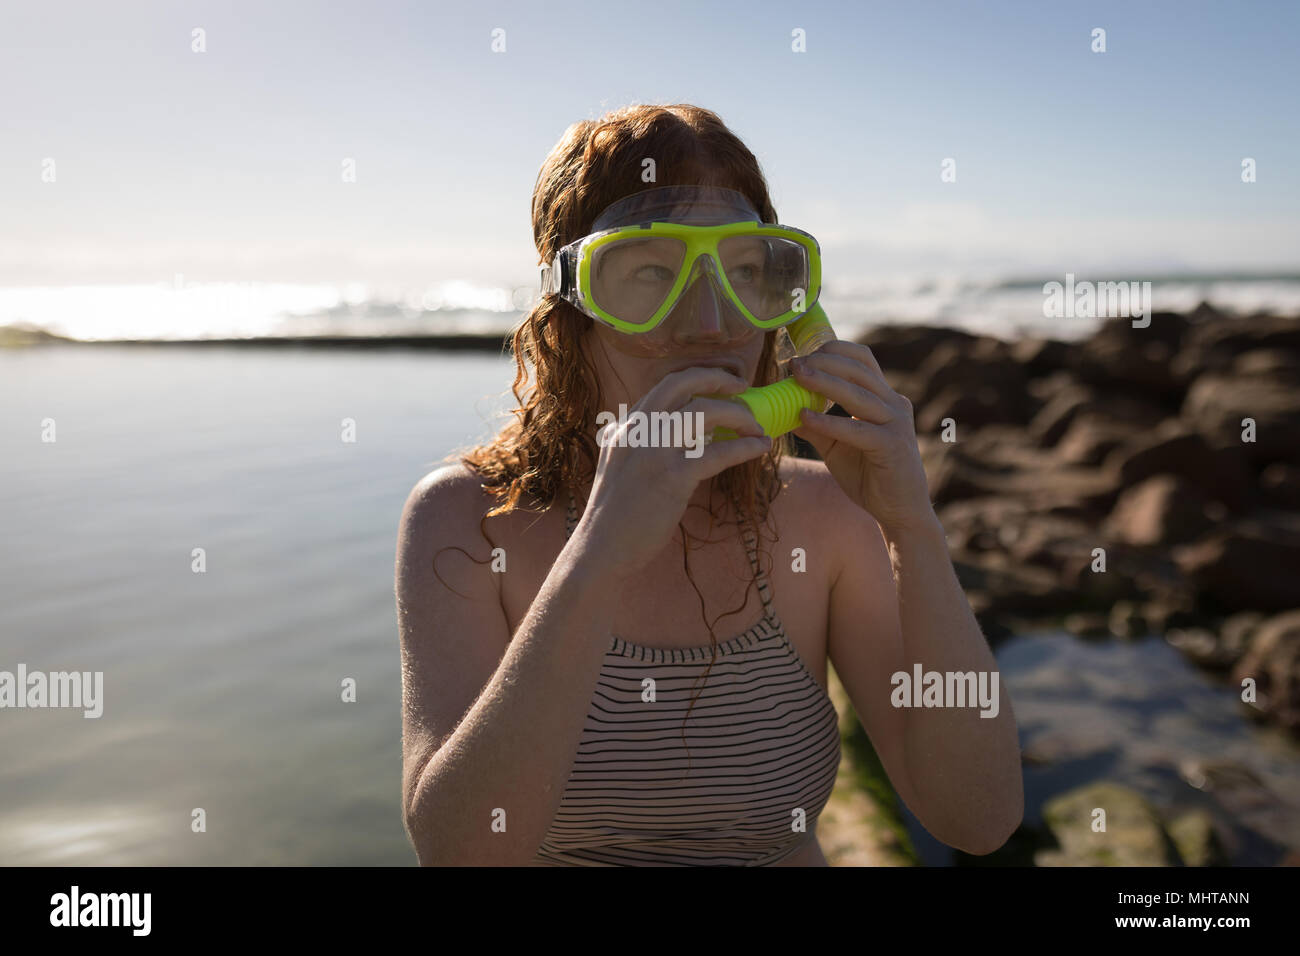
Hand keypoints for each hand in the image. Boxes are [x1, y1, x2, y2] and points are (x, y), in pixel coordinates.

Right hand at [574, 366, 770, 581]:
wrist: (600, 548)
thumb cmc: (616, 515)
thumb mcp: (620, 467)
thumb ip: (644, 446)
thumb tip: (690, 437)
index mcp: (624, 427)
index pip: (665, 386)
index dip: (698, 378)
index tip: (720, 382)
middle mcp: (637, 430)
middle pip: (683, 384)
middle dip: (718, 378)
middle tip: (742, 386)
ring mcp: (654, 451)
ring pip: (705, 412)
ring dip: (739, 415)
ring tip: (756, 427)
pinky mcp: (672, 477)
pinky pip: (718, 452)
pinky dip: (745, 447)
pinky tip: (759, 447)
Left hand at [789, 341, 937, 535]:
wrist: (899, 511)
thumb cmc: (869, 475)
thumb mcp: (836, 446)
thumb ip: (816, 427)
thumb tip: (784, 411)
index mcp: (884, 398)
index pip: (862, 360)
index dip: (834, 351)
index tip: (803, 354)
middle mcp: (894, 405)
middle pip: (858, 370)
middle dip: (824, 362)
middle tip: (794, 364)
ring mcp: (896, 424)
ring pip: (858, 394)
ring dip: (824, 383)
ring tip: (796, 377)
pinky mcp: (892, 446)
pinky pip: (856, 429)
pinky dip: (829, 421)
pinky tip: (805, 417)